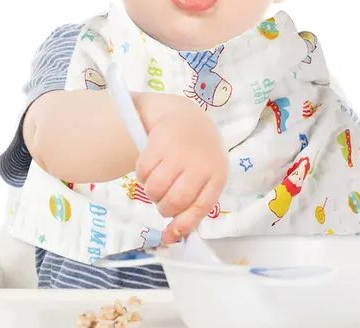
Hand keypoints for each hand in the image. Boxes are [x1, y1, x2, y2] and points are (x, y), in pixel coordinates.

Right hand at [135, 95, 227, 243]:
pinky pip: (142, 171)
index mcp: (216, 176)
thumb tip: (170, 238)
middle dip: (163, 208)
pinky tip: (151, 169)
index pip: (199, 208)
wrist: (191, 121)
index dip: (183, 225)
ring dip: (151, 193)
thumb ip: (192, 207)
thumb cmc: (200, 157)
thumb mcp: (206, 179)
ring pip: (154, 189)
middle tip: (163, 200)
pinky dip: (142, 176)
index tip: (168, 235)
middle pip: (173, 202)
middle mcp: (199, 165)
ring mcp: (179, 152)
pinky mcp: (160, 142)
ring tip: (158, 183)